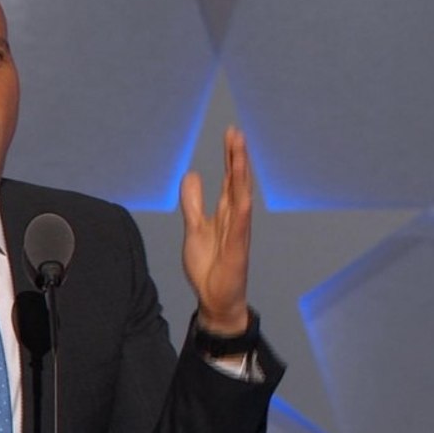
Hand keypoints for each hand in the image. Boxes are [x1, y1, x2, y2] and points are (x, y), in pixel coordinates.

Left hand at [179, 126, 252, 334]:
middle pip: (238, 183)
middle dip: (238, 158)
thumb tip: (191, 174)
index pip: (230, 180)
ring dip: (241, 175)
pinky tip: (242, 192)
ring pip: (242, 197)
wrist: (215, 299)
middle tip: (236, 132)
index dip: (231, 158)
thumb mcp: (193, 228)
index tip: (231, 134)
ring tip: (240, 152)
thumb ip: (193, 202)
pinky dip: (241, 207)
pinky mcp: (237, 249)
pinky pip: (240, 225)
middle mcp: (235, 219)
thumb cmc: (209, 266)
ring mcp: (238, 233)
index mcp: (226, 214)